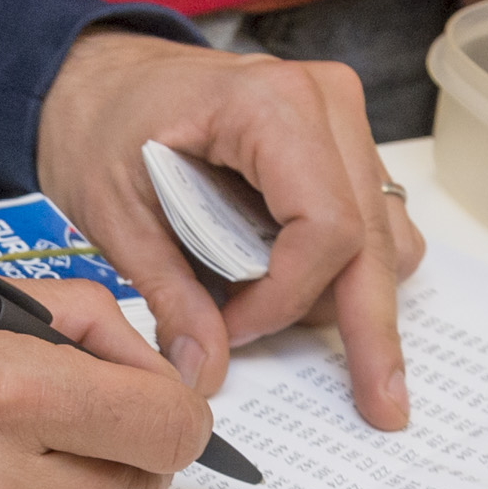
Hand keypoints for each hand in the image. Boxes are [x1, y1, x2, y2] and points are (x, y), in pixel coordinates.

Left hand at [37, 29, 425, 429]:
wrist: (102, 83)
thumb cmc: (103, 129)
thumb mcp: (115, 213)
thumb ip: (167, 293)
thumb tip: (206, 372)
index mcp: (272, 107)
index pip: (324, 228)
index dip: (283, 298)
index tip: (229, 331)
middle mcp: (327, 104)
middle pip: (373, 238)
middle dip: (371, 329)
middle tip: (383, 405)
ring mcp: (344, 123)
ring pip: (385, 234)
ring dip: (354, 301)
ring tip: (319, 350)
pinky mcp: (342, 148)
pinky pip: (372, 222)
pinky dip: (345, 273)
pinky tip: (298, 302)